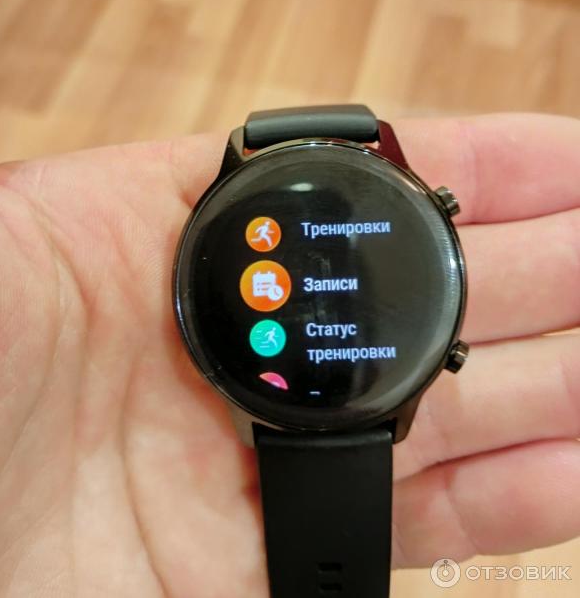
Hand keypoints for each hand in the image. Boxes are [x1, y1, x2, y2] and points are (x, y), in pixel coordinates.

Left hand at [0, 115, 578, 595]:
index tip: (573, 155)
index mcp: (174, 238)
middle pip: (426, 290)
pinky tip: (576, 466)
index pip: (360, 183)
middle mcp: (236, 338)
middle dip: (550, 266)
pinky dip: (506, 504)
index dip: (480, 165)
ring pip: (446, 407)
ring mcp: (259, 449)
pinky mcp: (269, 558)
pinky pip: (413, 525)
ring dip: (550, 380)